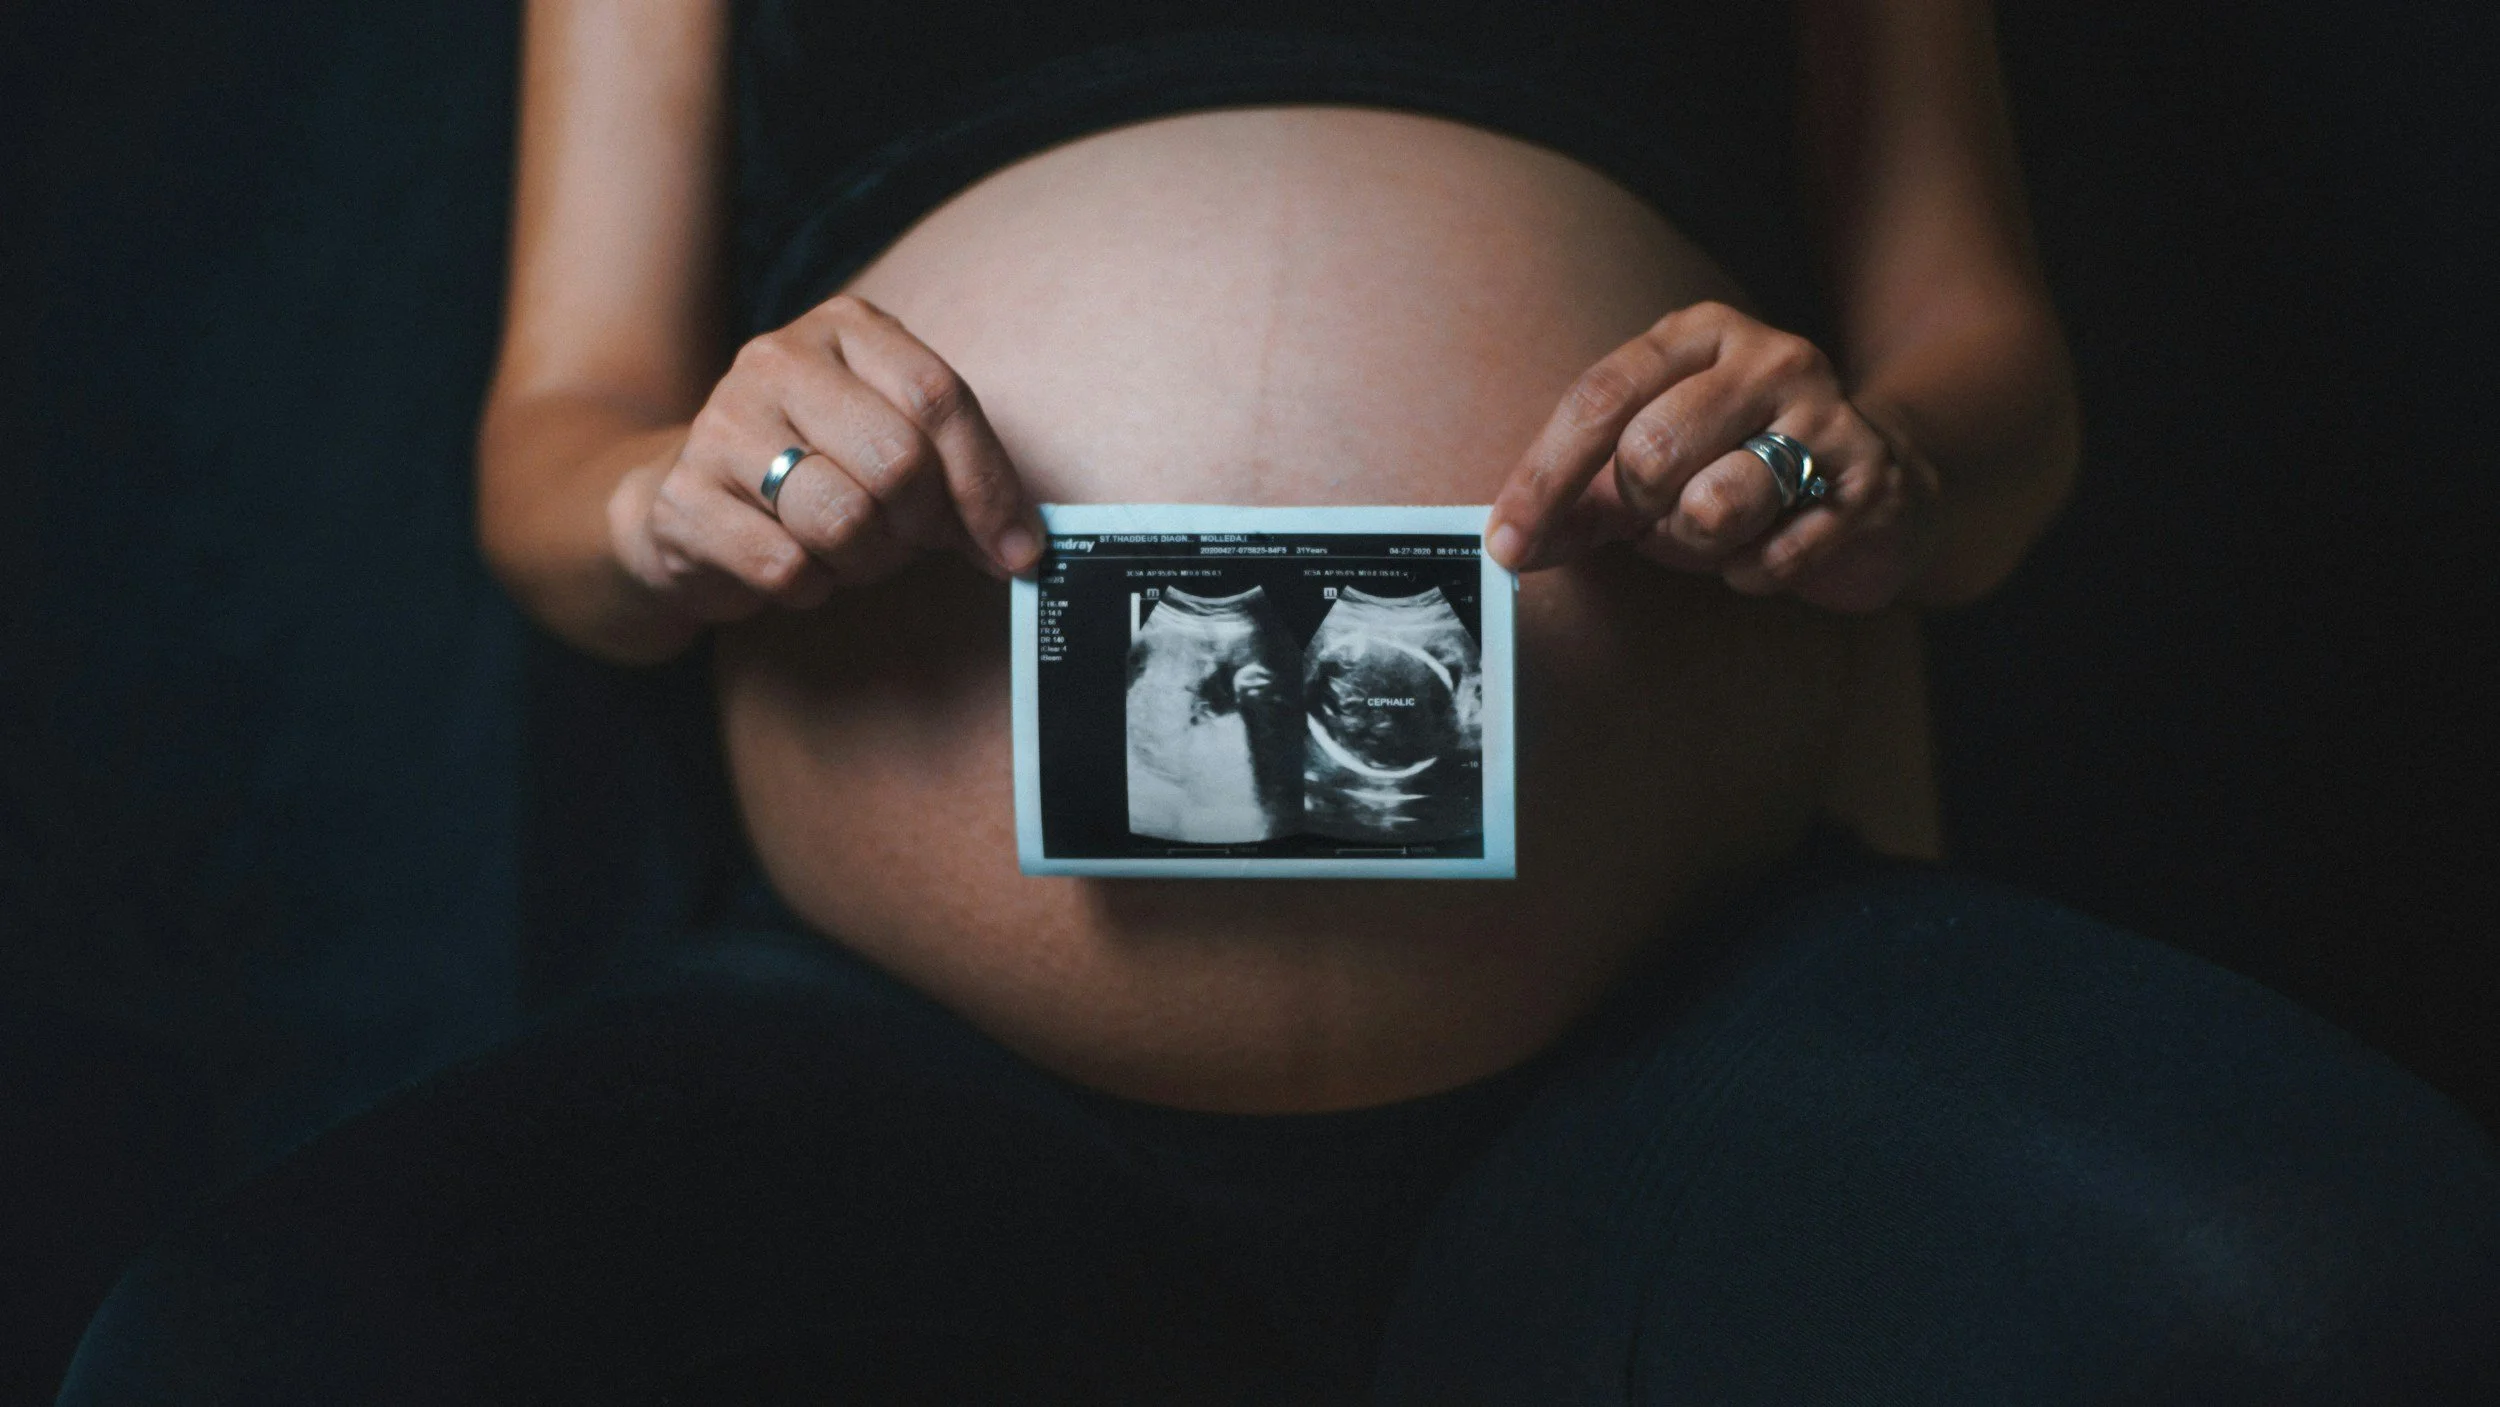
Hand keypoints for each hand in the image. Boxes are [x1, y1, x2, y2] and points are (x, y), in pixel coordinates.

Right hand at [610, 293, 1044, 624]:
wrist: (687, 497)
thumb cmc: (819, 469)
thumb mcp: (895, 442)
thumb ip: (961, 474)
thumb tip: (1023, 545)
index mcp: (846, 329)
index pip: (941, 398)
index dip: (989, 485)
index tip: (1017, 551)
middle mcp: (778, 360)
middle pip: (899, 462)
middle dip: (923, 527)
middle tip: (910, 543)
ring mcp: (721, 425)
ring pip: (844, 520)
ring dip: (867, 562)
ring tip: (851, 552)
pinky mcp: (684, 499)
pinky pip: (787, 567)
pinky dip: (811, 587)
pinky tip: (798, 566)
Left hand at [1485, 301, 1939, 612]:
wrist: (1881, 479)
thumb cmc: (1741, 465)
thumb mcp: (1655, 465)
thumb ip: (1584, 497)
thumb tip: (1510, 541)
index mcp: (1700, 335)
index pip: (1599, 398)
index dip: (1545, 479)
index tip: (1507, 543)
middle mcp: (1768, 358)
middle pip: (1650, 453)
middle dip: (1641, 513)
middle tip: (1667, 517)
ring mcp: (1827, 415)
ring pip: (1713, 507)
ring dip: (1698, 545)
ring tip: (1725, 529)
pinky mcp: (1868, 482)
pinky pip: (1773, 557)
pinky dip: (1756, 571)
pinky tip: (1776, 544)